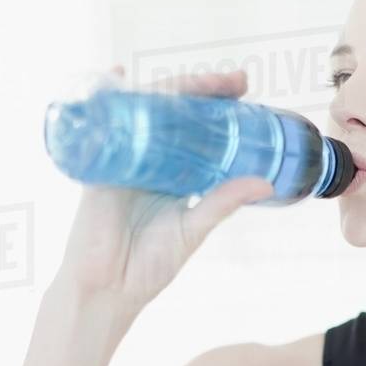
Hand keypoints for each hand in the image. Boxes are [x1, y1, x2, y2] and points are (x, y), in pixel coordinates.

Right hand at [53, 66, 272, 311]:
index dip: (220, 110)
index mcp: (175, 176)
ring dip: (168, 89)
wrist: (109, 290)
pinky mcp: (99, 168)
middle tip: (235, 82)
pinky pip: (102, 128)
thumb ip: (223, 202)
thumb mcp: (194, 229)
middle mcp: (150, 162)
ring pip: (145, 114)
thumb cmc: (148, 265)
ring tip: (197, 78)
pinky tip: (115, 75)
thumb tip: (265, 182)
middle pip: (175, 115)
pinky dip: (106, 99)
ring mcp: (124, 161)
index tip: (246, 92)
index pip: (200, 132)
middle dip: (203, 91)